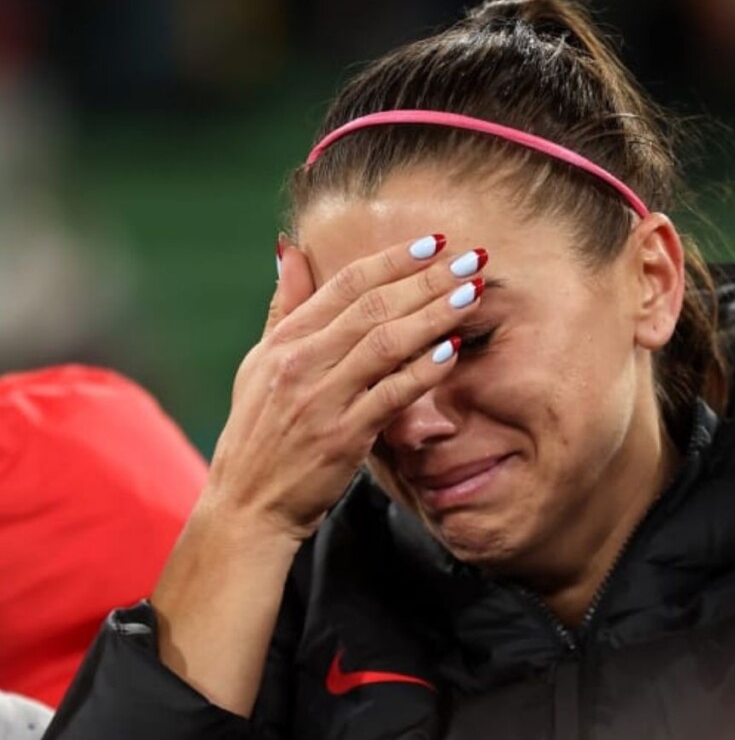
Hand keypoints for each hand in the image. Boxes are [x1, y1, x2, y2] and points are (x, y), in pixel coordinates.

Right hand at [202, 234, 484, 540]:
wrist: (247, 506)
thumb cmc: (258, 434)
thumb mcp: (259, 363)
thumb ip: (283, 306)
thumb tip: (290, 249)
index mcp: (285, 340)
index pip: (346, 284)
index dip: (394, 259)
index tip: (435, 242)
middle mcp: (301, 362)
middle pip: (374, 306)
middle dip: (428, 279)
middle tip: (472, 259)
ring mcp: (321, 399)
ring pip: (387, 343)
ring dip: (435, 314)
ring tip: (472, 293)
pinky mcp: (342, 436)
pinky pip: (392, 394)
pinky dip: (424, 370)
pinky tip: (453, 349)